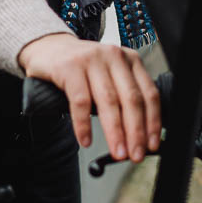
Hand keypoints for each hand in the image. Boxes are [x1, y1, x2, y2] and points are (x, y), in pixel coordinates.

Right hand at [18, 33, 160, 162]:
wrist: (49, 47)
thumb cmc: (83, 68)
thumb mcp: (110, 75)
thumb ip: (123, 97)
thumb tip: (138, 136)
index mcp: (130, 60)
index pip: (149, 93)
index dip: (152, 122)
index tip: (152, 144)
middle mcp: (114, 56)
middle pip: (131, 99)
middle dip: (135, 132)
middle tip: (135, 155)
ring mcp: (92, 59)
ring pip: (108, 101)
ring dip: (115, 132)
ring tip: (118, 152)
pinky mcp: (70, 67)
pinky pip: (80, 101)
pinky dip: (84, 124)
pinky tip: (86, 140)